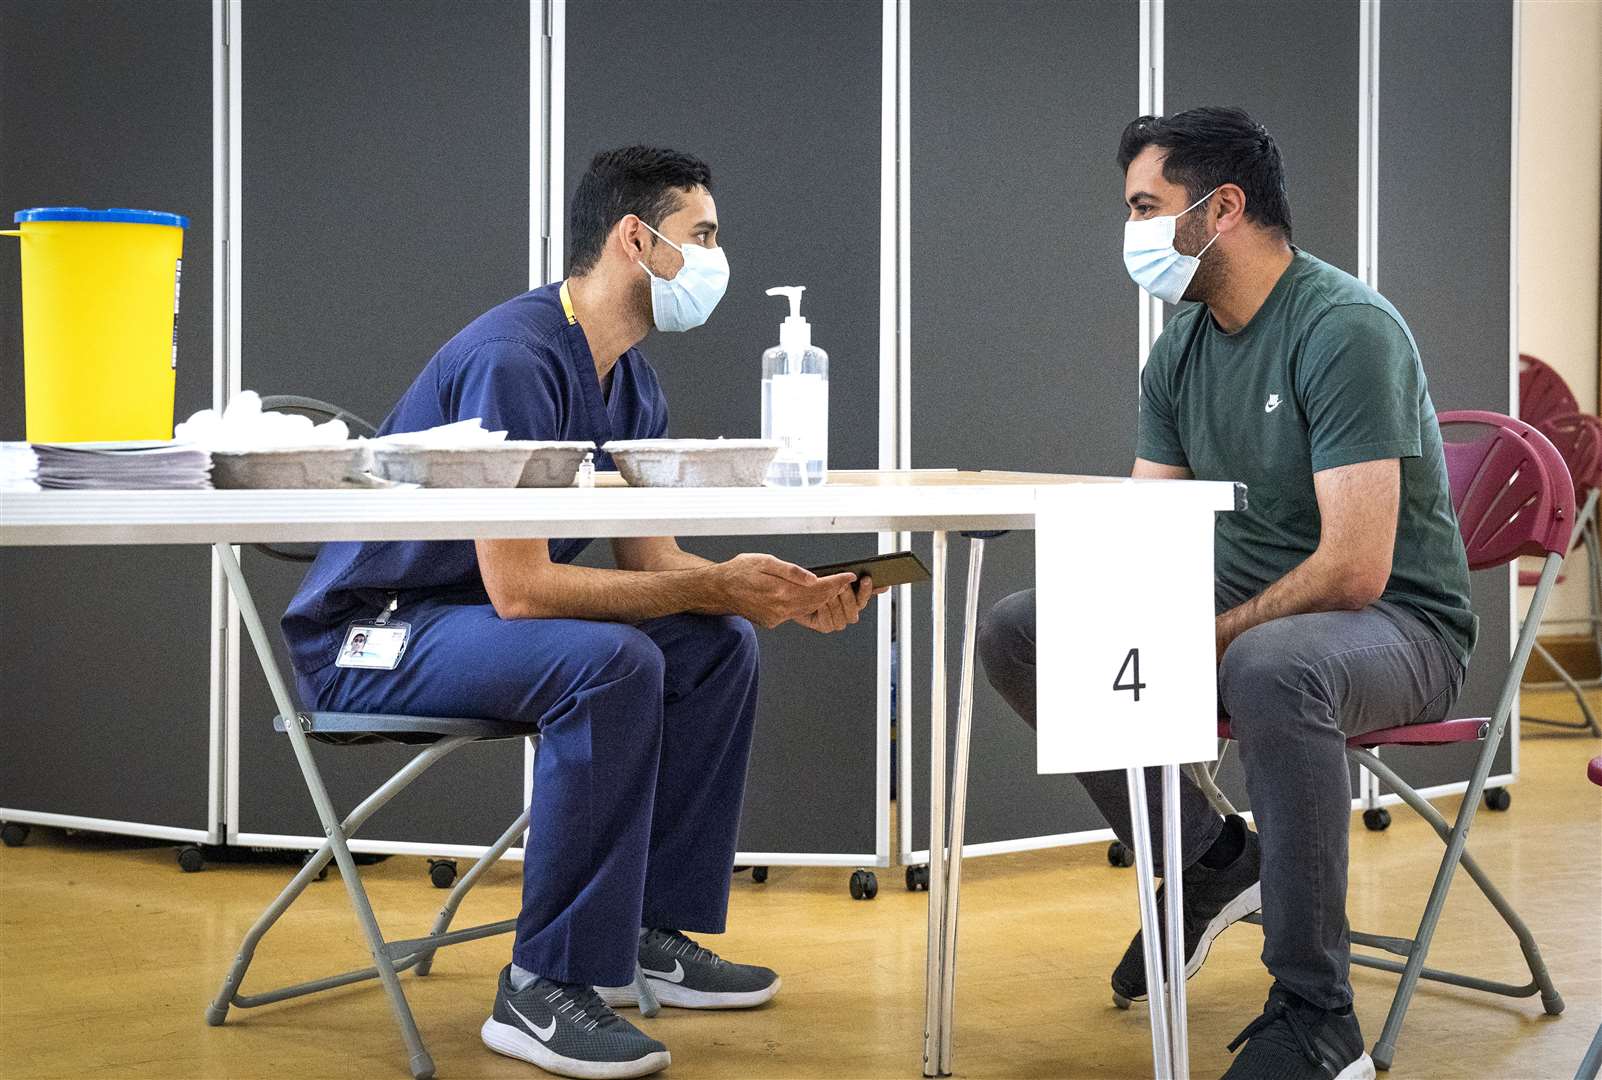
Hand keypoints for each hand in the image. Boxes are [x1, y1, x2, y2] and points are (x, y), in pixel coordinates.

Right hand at [709, 553, 855, 628]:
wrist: (718, 589)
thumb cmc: (739, 571)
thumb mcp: (764, 561)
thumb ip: (790, 571)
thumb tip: (813, 578)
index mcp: (780, 591)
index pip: (817, 588)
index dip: (836, 582)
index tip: (848, 576)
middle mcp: (780, 608)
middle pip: (816, 601)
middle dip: (833, 591)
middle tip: (845, 581)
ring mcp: (776, 617)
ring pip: (807, 608)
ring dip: (822, 599)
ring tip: (834, 587)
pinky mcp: (772, 621)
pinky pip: (795, 613)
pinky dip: (806, 604)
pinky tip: (811, 596)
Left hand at [794, 574, 881, 633]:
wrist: (796, 595)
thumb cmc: (819, 586)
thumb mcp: (837, 579)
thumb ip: (859, 582)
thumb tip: (885, 587)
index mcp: (856, 601)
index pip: (866, 597)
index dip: (867, 590)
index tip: (866, 578)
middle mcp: (849, 614)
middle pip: (855, 608)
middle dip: (848, 596)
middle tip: (842, 585)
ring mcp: (838, 622)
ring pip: (842, 616)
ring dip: (835, 603)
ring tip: (828, 593)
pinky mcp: (826, 627)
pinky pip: (828, 622)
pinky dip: (824, 612)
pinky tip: (819, 603)